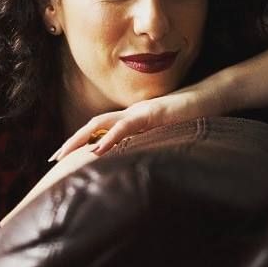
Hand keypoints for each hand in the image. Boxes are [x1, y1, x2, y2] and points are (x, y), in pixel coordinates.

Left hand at [47, 78, 232, 161]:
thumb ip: (149, 147)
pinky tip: (98, 150)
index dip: (79, 142)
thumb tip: (135, 168)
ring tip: (66, 154)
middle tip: (53, 159)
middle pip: (92, 125)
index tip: (61, 158)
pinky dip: (111, 137)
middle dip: (71, 141)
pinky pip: (127, 125)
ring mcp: (140, 111)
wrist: (214, 98)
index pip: (99, 129)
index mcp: (131, 120)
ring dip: (82, 138)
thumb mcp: (166, 137)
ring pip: (102, 122)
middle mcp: (131, 114)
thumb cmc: (193, 120)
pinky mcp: (153, 113)